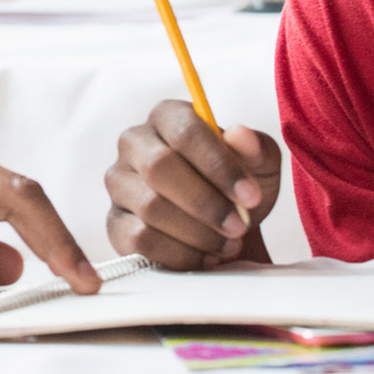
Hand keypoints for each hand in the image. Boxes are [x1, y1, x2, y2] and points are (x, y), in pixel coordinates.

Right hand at [105, 100, 280, 269]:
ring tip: (228, 244)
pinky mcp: (115, 222)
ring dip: (197, 232)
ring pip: (149, 206)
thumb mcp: (258, 165)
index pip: (185, 132)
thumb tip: (239, 135)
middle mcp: (134, 143)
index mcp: (167, 117)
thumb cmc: (233, 187)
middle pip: (159, 167)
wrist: (220, 226)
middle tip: (239, 226)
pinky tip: (205, 257)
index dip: (220, 165)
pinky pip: (139, 239)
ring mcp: (119, 183)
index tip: (251, 195)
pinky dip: (179, 254)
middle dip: (206, 202)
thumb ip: (255, 148)